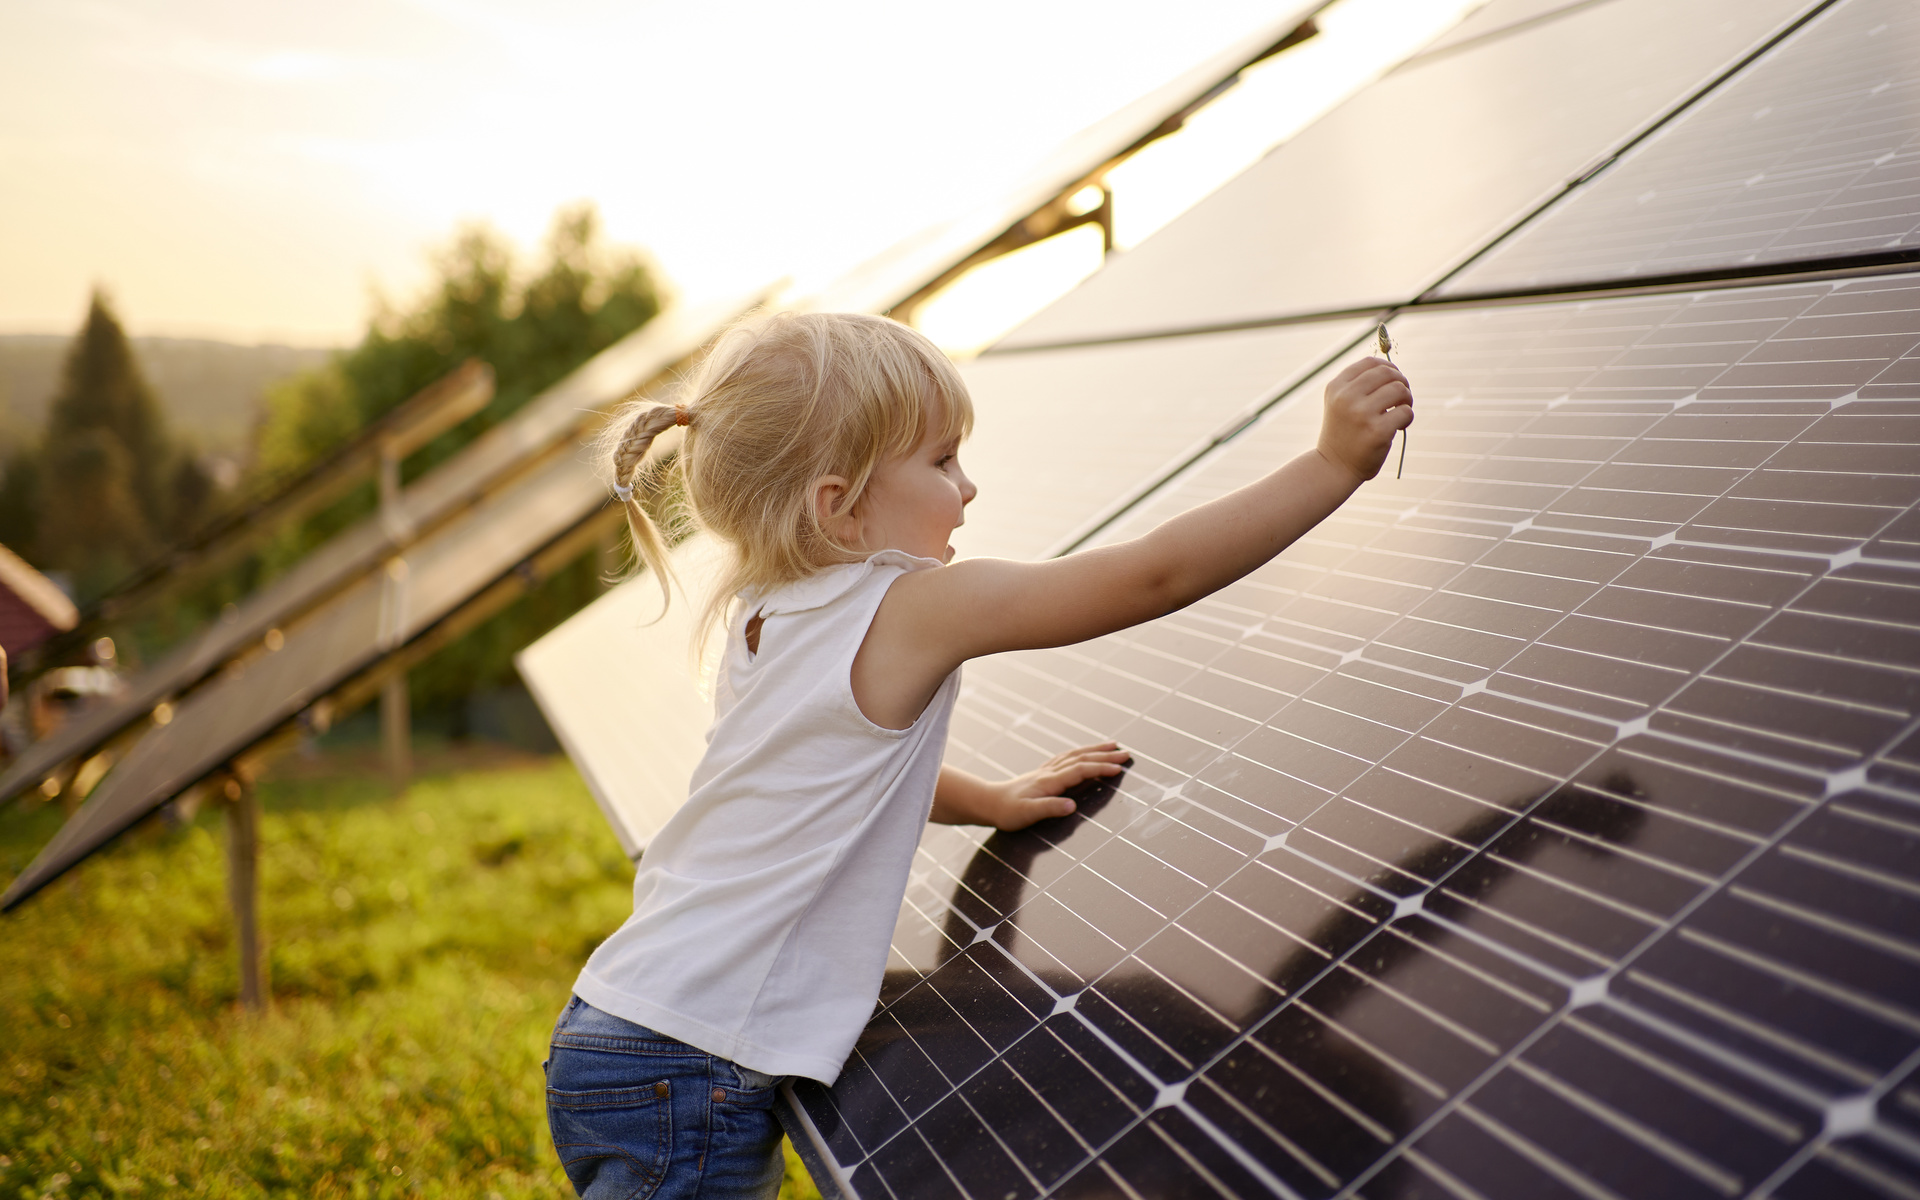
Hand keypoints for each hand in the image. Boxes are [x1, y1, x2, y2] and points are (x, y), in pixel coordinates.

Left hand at [986, 742, 1131, 830]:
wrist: (988, 802)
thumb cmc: (1008, 811)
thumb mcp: (1027, 814)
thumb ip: (1049, 809)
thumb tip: (1072, 806)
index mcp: (1049, 781)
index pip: (1080, 770)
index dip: (1100, 768)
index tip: (1119, 768)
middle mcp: (1049, 772)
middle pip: (1082, 759)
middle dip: (1105, 756)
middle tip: (1126, 754)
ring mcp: (1046, 771)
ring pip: (1075, 755)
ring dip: (1095, 750)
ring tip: (1112, 746)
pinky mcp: (1043, 773)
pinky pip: (1066, 758)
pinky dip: (1081, 753)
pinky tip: (1085, 753)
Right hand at [1317, 355, 1412, 481]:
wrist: (1333, 467)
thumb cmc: (1343, 433)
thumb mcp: (1341, 403)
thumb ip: (1359, 384)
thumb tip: (1392, 369)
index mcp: (1336, 387)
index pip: (1370, 363)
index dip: (1388, 368)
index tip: (1393, 380)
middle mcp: (1346, 397)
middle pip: (1387, 372)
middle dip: (1401, 382)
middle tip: (1401, 398)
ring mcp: (1361, 414)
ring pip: (1399, 389)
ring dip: (1407, 399)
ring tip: (1401, 410)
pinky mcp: (1376, 431)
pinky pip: (1405, 412)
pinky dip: (1407, 418)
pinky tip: (1398, 426)